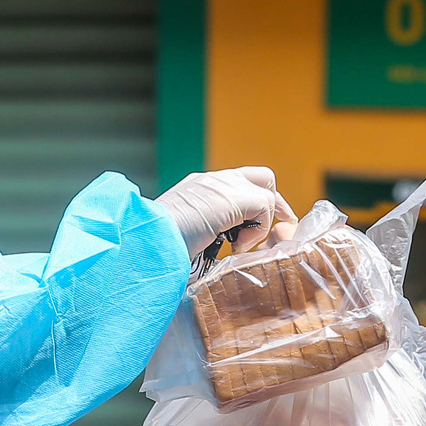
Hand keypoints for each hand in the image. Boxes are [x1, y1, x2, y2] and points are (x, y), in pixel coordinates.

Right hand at [154, 167, 298, 260]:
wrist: (147, 241)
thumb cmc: (161, 249)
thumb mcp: (186, 236)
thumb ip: (204, 233)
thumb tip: (217, 248)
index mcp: (199, 188)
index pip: (238, 183)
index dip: (256, 202)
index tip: (263, 225)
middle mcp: (212, 180)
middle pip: (261, 177)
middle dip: (274, 202)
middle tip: (278, 226)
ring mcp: (222, 184)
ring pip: (267, 191)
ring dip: (260, 223)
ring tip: (239, 246)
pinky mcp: (233, 196)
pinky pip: (265, 207)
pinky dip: (257, 231)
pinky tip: (235, 247)